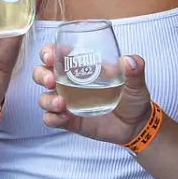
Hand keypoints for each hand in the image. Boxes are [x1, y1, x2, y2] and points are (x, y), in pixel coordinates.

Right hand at [32, 45, 152, 146]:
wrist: (135, 126)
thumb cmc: (132, 98)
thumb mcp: (136, 82)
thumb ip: (135, 69)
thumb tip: (129, 61)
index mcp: (81, 67)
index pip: (57, 54)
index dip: (47, 52)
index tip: (51, 57)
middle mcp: (69, 83)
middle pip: (42, 73)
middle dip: (41, 74)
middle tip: (51, 80)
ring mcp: (67, 102)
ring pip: (43, 97)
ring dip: (46, 99)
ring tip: (61, 103)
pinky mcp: (69, 120)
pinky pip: (51, 119)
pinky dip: (52, 118)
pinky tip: (64, 117)